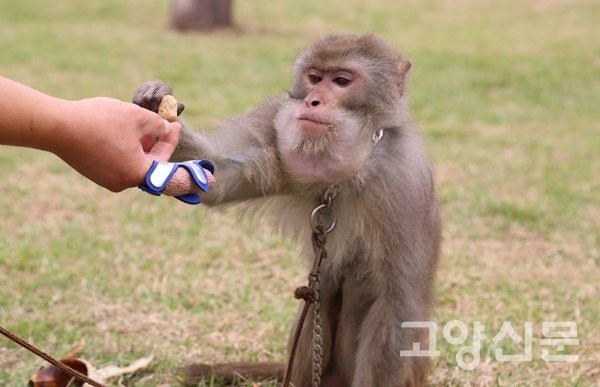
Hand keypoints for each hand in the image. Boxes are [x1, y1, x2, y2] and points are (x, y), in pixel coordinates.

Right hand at [53, 97, 181, 191]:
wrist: (57, 126)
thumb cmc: (101, 121)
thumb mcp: (137, 116)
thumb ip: (157, 124)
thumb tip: (165, 128)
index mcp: (137, 174)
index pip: (164, 161)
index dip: (171, 140)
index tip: (175, 125)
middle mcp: (122, 182)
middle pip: (148, 163)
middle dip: (156, 142)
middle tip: (163, 123)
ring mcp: (105, 179)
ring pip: (131, 161)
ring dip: (140, 144)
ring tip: (144, 124)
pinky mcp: (92, 172)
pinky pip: (116, 161)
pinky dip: (124, 147)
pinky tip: (124, 131)